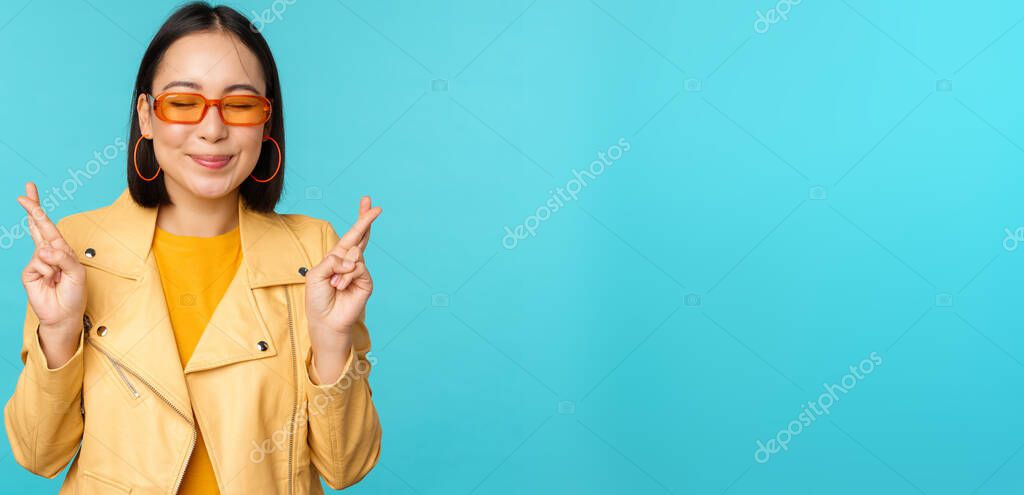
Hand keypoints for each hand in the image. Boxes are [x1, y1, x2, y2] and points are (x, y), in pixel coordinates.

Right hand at [17, 182, 86, 367]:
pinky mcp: (29, 272)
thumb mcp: (77, 273)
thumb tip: (44, 249)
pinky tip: (50, 281)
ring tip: (58, 278)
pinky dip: (48, 271)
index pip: (48, 225)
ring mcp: (37, 262)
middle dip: (32, 209)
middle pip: (37, 226)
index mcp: (61, 249)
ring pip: (43, 249)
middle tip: (24, 193)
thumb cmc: (74, 294)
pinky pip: (39, 263)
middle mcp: (48, 252)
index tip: (29, 191)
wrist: (64, 315)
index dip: (38, 209)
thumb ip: (63, 258)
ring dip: (54, 263)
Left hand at [305, 196, 380, 381]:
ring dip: (340, 269)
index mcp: (337, 258)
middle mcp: (350, 262)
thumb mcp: (316, 274)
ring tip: (334, 284)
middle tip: (375, 206)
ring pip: (355, 254)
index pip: (351, 235)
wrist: (325, 321)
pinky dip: (346, 276)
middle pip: (362, 236)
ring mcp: (359, 272)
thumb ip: (332, 260)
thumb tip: (353, 260)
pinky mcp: (366, 282)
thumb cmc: (318, 299)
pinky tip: (340, 286)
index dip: (360, 219)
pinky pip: (358, 268)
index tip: (367, 202)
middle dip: (366, 220)